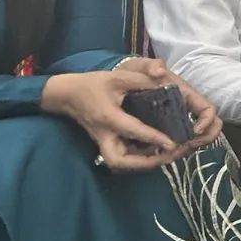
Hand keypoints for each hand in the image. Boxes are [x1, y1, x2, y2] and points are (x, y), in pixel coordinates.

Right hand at [41, 59, 219, 170]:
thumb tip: (165, 80)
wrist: (67, 95)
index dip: (153, 138)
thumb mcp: (117, 77)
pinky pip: (122, 157)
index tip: (173, 144)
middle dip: (144, 164)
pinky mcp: (105, 143)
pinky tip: (157, 151)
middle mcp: (104, 135)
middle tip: (168, 157)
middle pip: (119, 161)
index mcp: (108, 117)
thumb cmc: (93, 84)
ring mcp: (103, 142)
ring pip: (121, 163)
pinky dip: (139, 158)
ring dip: (144, 163)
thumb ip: (141, 78)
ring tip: (168, 157)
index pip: (132, 131)